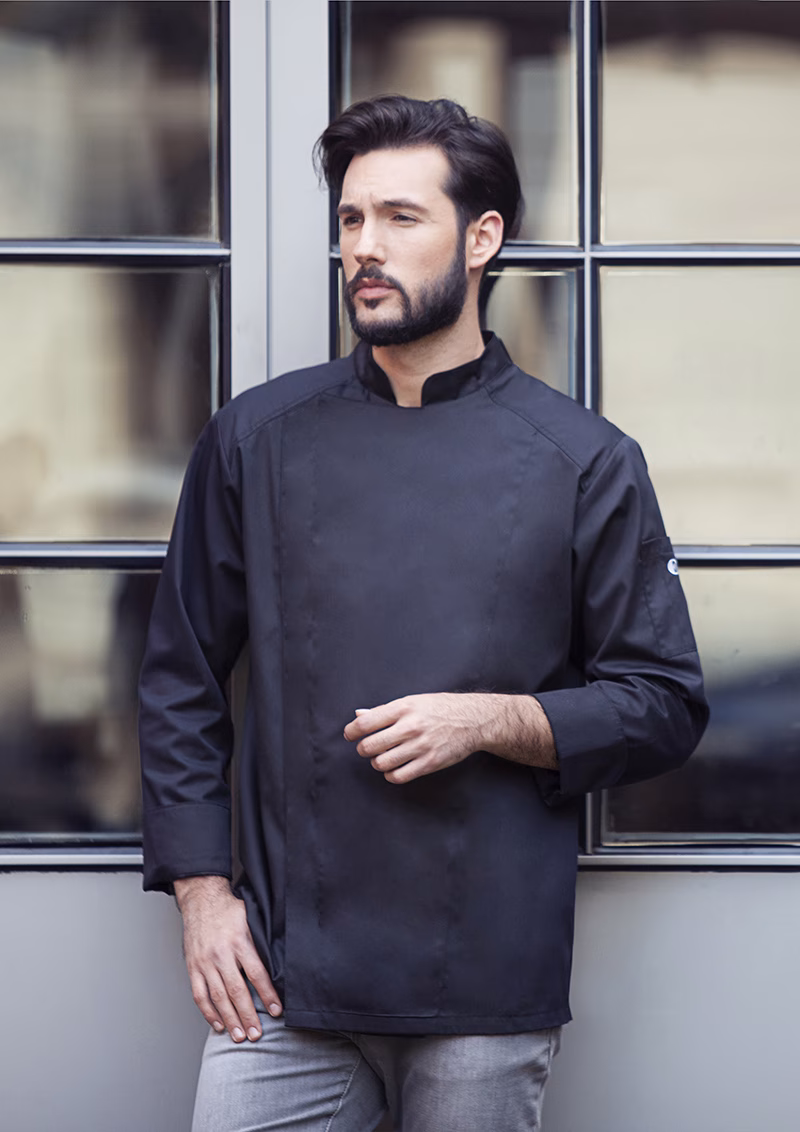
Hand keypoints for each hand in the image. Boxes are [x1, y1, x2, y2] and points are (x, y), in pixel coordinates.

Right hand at [174, 875, 281, 1041]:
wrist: (201, 899)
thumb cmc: (229, 909)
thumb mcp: (250, 920)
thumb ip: (260, 941)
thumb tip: (281, 961)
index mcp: (239, 941)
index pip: (257, 973)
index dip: (267, 994)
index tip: (276, 1011)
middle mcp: (221, 954)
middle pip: (237, 991)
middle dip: (248, 1015)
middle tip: (257, 1034)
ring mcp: (205, 962)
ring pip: (218, 997)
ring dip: (230, 1019)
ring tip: (240, 1036)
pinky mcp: (192, 967)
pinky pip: (199, 994)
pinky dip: (208, 1012)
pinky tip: (218, 1024)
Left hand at [343, 693, 490, 783]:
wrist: (472, 720)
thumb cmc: (440, 708)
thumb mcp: (412, 701)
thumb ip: (384, 711)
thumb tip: (358, 716)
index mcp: (403, 708)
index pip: (366, 723)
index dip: (351, 731)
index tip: (350, 735)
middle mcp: (410, 727)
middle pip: (370, 746)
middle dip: (363, 749)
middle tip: (367, 747)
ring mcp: (420, 746)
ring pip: (381, 763)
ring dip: (377, 762)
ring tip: (383, 757)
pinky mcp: (429, 763)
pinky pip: (398, 776)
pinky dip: (391, 775)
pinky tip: (394, 767)